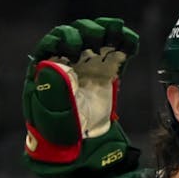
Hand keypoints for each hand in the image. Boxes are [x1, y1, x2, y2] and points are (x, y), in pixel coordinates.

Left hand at [23, 16, 138, 173]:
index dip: (63, 41)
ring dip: (107, 32)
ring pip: (97, 41)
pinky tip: (130, 42)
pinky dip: (124, 45)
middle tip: (97, 39)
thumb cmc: (60, 132)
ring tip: (117, 30)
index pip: (53, 44)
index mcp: (47, 69)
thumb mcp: (54, 114)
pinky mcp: (106, 73)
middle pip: (76, 36)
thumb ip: (55, 90)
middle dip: (87, 33)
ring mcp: (88, 66)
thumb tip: (54, 64)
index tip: (74, 50)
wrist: (80, 147)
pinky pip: (115, 55)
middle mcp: (67, 62)